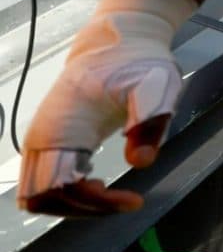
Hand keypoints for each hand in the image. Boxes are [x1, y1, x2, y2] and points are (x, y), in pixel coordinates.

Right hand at [20, 0, 194, 215]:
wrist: (118, 43)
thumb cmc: (137, 63)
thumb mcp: (157, 86)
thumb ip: (151, 124)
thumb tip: (141, 162)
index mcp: (64, 123)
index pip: (60, 184)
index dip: (93, 202)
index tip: (131, 200)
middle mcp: (42, 135)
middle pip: (42, 197)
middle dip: (83, 208)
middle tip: (123, 200)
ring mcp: (40, 139)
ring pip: (36, 194)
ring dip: (71, 204)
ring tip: (109, 192)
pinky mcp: (46, 141)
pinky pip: (41, 182)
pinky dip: (65, 193)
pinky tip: (96, 184)